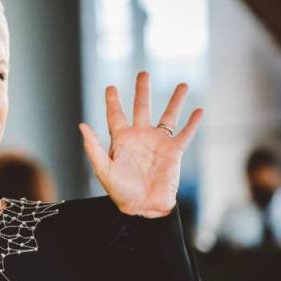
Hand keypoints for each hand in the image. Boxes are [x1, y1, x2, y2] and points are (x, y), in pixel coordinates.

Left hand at [78, 71, 202, 217]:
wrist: (143, 207)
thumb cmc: (120, 191)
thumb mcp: (103, 169)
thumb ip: (93, 147)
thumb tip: (82, 125)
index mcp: (121, 140)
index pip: (116, 115)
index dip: (113, 101)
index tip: (111, 87)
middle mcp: (140, 137)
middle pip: (142, 108)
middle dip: (142, 91)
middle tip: (144, 73)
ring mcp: (158, 143)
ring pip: (168, 116)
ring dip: (175, 100)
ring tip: (183, 84)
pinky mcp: (174, 152)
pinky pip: (185, 134)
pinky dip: (193, 123)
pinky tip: (199, 110)